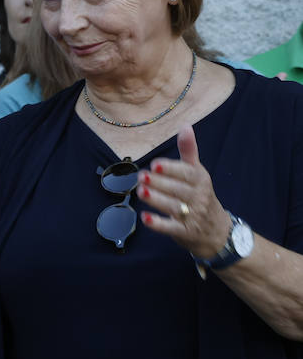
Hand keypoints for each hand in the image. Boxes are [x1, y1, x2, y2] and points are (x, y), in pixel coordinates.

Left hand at [137, 125, 230, 258]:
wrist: (216, 230)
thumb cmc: (200, 196)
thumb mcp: (197, 173)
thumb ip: (189, 152)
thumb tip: (185, 126)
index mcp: (201, 180)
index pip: (186, 173)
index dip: (171, 169)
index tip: (155, 164)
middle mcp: (198, 197)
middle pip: (178, 189)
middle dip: (159, 183)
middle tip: (141, 177)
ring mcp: (192, 215)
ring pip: (174, 207)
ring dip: (157, 199)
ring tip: (141, 191)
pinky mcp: (184, 232)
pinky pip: (171, 227)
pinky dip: (158, 223)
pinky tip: (144, 217)